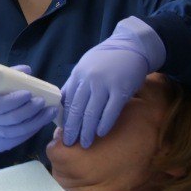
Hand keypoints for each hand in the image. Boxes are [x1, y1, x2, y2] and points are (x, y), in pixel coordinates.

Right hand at [0, 65, 57, 151]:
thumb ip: (7, 78)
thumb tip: (27, 70)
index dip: (14, 100)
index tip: (28, 93)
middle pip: (13, 118)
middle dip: (30, 110)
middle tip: (42, 100)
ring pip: (20, 130)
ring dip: (38, 120)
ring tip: (50, 111)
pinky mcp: (5, 145)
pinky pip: (22, 137)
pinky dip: (34, 128)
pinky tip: (43, 120)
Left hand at [61, 17, 165, 148]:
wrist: (129, 47)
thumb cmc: (105, 59)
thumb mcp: (84, 66)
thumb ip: (74, 83)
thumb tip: (62, 103)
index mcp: (78, 75)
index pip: (67, 101)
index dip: (64, 118)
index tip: (61, 132)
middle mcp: (88, 80)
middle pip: (77, 109)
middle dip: (72, 128)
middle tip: (69, 143)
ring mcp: (104, 85)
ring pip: (92, 113)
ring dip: (87, 130)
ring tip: (84, 143)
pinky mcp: (120, 90)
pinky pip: (110, 111)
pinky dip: (104, 123)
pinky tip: (100, 133)